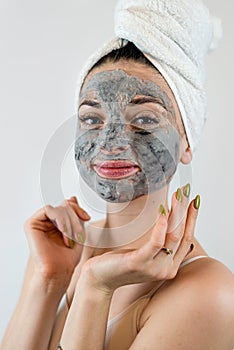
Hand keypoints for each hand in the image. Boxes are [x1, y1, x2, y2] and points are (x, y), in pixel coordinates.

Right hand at [24, 196, 89, 290]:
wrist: (59, 272)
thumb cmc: (68, 257)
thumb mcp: (78, 230)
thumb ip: (75, 214)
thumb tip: (72, 197)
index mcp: (55, 221)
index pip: (67, 205)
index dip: (78, 208)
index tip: (87, 217)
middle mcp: (46, 220)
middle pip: (64, 204)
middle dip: (75, 218)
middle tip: (78, 234)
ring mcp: (38, 222)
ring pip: (58, 207)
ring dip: (69, 222)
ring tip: (71, 237)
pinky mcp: (31, 224)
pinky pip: (49, 210)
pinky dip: (60, 220)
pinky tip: (64, 233)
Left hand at [81, 187, 198, 292]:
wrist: (100, 279)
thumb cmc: (120, 263)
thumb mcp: (145, 254)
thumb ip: (160, 245)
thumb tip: (170, 222)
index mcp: (169, 266)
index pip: (186, 238)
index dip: (192, 218)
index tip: (194, 201)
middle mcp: (166, 269)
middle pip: (182, 235)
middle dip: (186, 210)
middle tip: (186, 191)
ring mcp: (154, 268)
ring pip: (172, 236)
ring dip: (176, 213)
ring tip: (177, 195)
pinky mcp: (139, 263)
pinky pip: (156, 242)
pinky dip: (161, 226)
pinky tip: (163, 210)